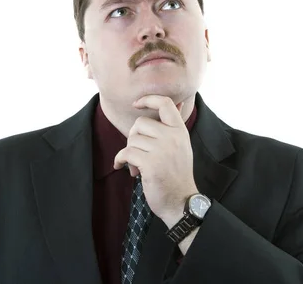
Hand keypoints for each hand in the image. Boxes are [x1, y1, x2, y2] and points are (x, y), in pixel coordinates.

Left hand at [113, 95, 197, 223]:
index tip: (136, 104)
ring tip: (136, 165)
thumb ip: (175, 125)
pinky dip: (120, 160)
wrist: (181, 202)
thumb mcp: (182, 145)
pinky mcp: (151, 164)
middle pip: (140, 122)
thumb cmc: (177, 173)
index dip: (148, 99)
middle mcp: (173, 137)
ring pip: (132, 139)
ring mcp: (162, 150)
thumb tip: (180, 102)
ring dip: (129, 152)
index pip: (164, 103)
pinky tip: (122, 167)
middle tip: (138, 152)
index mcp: (180, 130)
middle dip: (133, 136)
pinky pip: (126, 153)